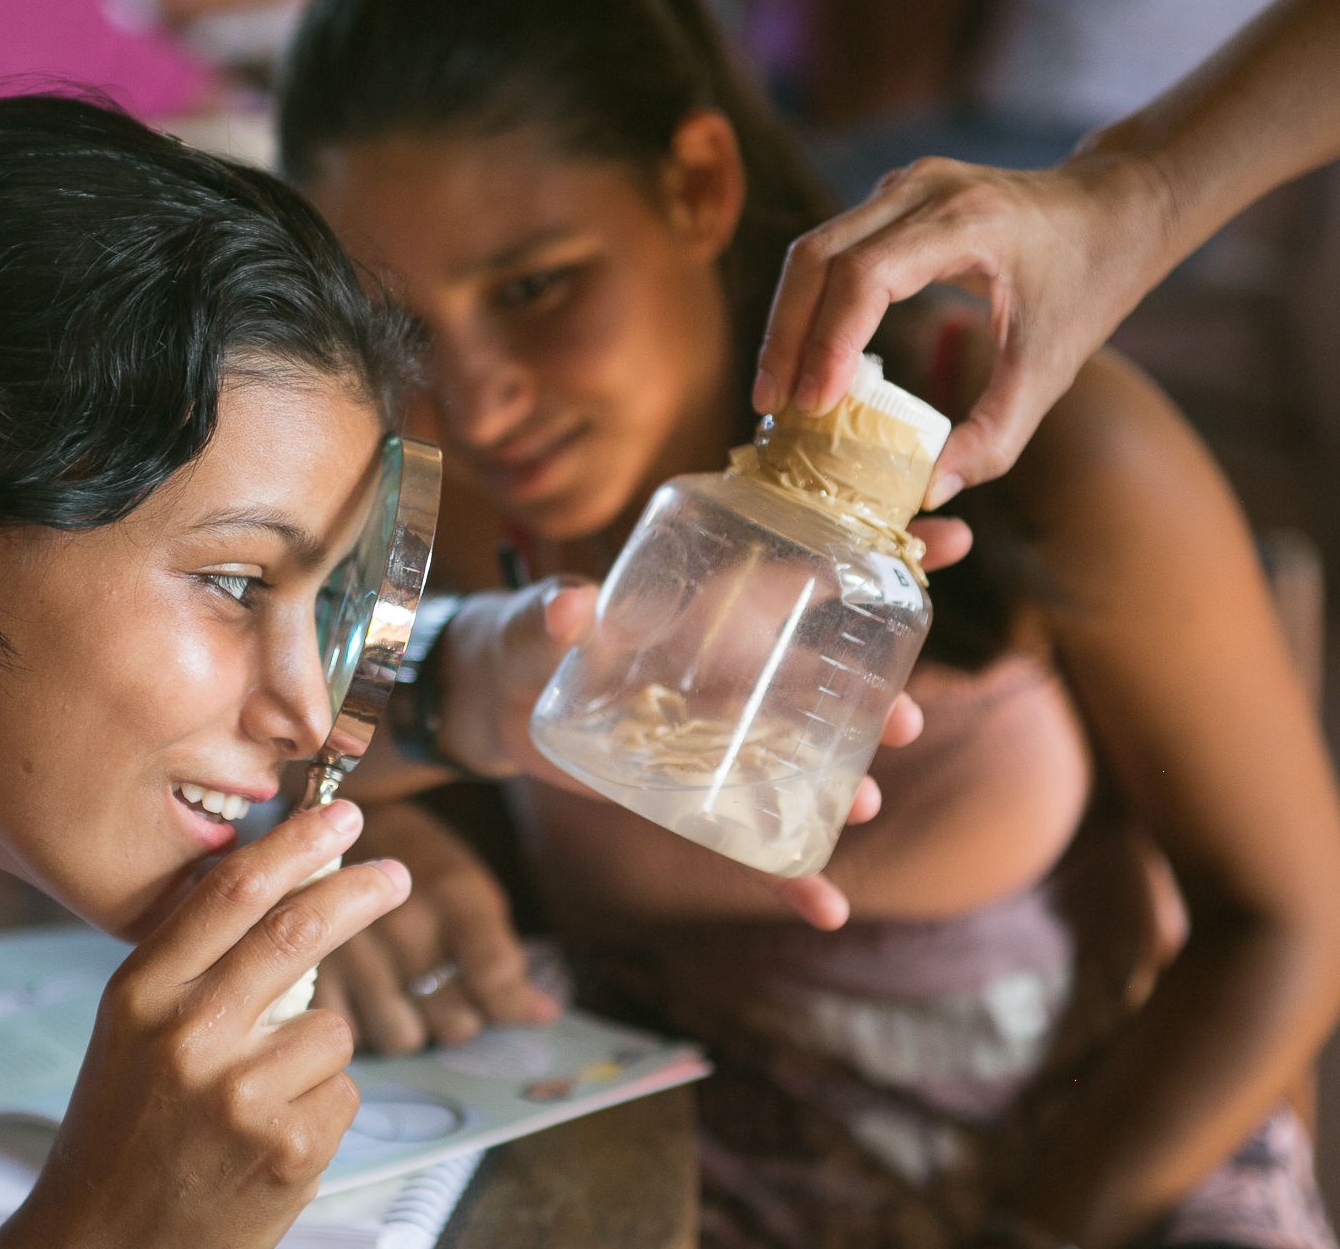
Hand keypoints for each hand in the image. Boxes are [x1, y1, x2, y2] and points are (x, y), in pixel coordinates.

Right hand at [0, 800, 409, 1248]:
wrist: (106, 1244)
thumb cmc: (125, 1131)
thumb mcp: (132, 1032)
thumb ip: (196, 968)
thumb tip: (286, 887)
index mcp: (141, 994)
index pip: (230, 892)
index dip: (296, 843)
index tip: (340, 816)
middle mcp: (185, 1035)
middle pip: (298, 931)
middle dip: (360, 893)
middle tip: (396, 874)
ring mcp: (237, 1093)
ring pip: (332, 1028)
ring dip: (318, 1054)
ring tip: (262, 1099)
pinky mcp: (284, 1146)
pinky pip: (340, 1093)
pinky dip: (319, 1111)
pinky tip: (269, 1141)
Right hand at [313, 804, 559, 1053]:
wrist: (346, 824)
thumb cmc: (422, 861)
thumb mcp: (474, 889)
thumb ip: (504, 955)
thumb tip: (542, 1015)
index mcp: (453, 893)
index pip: (495, 975)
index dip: (512, 1006)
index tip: (511, 1006)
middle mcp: (402, 923)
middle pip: (453, 1021)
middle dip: (461, 1016)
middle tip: (450, 992)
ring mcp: (351, 949)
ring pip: (402, 1038)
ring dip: (412, 1026)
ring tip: (408, 996)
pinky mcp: (311, 969)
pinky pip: (351, 1035)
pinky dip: (363, 1027)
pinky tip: (367, 999)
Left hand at [432, 520, 967, 931]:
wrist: (494, 702)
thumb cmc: (526, 638)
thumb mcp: (535, 622)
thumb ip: (553, 612)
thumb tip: (572, 605)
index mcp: (705, 612)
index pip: (803, 575)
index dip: (876, 553)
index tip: (949, 536)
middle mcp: (727, 671)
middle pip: (823, 681)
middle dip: (878, 696)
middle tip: (908, 720)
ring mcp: (716, 734)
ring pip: (802, 756)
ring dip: (844, 778)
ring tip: (867, 800)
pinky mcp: (693, 789)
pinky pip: (751, 835)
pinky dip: (788, 872)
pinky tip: (826, 908)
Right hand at [751, 151, 1174, 505]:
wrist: (1115, 207)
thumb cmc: (1090, 282)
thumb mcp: (1051, 368)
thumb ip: (995, 437)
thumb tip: (927, 490)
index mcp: (968, 220)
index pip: (866, 275)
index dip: (828, 342)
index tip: (812, 406)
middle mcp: (925, 188)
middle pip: (817, 257)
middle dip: (786, 337)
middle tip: (771, 405)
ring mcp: (903, 185)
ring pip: (811, 251)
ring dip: (786, 322)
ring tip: (777, 389)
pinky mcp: (891, 197)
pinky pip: (828, 249)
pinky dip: (806, 304)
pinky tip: (804, 357)